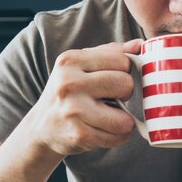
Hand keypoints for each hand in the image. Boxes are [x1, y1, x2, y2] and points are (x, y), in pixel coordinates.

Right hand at [26, 39, 142, 156]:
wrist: (41, 127)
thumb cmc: (68, 92)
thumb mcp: (81, 65)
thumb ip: (111, 52)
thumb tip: (140, 45)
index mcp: (70, 60)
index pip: (121, 60)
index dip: (124, 71)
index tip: (113, 79)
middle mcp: (69, 84)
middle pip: (125, 84)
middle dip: (125, 93)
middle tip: (112, 98)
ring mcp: (74, 111)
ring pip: (125, 118)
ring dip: (124, 120)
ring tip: (110, 117)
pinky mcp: (80, 135)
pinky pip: (119, 137)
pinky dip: (118, 136)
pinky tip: (104, 130)